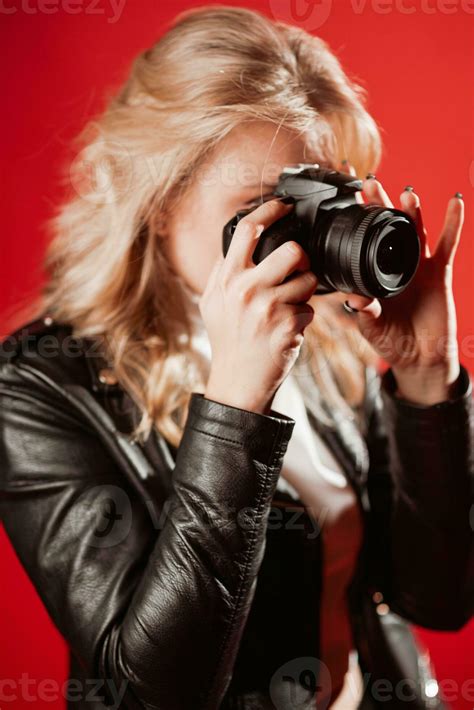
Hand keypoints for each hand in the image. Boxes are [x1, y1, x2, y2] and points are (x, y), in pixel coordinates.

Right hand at [200, 198, 316, 414]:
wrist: (237, 383)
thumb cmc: (230, 341)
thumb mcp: (213, 303)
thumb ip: (224, 272)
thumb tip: (239, 240)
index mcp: (226, 279)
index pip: (247, 230)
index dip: (270, 211)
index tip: (284, 206)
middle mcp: (244, 290)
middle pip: (291, 250)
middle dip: (302, 258)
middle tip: (298, 269)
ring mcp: (267, 309)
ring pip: (308, 280)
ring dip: (305, 292)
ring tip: (290, 307)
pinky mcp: (287, 327)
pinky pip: (311, 309)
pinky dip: (304, 319)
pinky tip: (288, 330)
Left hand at [340, 161, 464, 403]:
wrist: (418, 358)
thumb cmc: (390, 340)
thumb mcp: (370, 326)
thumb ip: (363, 310)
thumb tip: (353, 297)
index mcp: (372, 272)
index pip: (360, 238)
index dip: (353, 217)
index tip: (343, 192)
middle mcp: (392, 263)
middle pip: (386, 227)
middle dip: (379, 204)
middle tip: (369, 182)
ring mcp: (417, 266)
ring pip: (414, 231)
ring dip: (411, 211)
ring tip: (405, 193)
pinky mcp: (440, 272)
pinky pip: (447, 244)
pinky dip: (453, 223)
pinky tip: (454, 203)